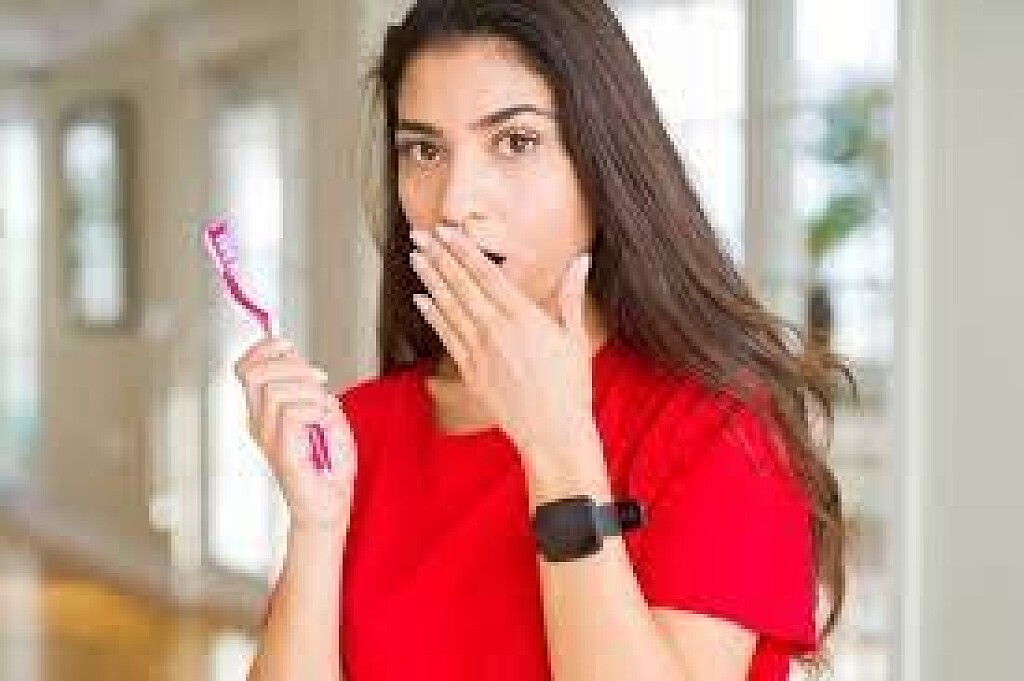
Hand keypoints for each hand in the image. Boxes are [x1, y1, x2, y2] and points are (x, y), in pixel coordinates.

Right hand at [234, 337, 356, 530]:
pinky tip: (325, 424)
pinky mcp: (283, 453)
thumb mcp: (322, 410)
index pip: (246, 367)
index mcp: (263, 411)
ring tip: (326, 410)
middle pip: (256, 373)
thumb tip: (296, 359)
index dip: (264, 348)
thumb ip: (306, 385)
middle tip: (319, 380)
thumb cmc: (327, 464)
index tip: (288, 345)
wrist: (329, 504)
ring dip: (312, 392)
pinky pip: (294, 414)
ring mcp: (269, 439)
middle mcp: (259, 424)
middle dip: (293, 366)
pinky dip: (317, 411)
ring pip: (278, 391)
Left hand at [409, 225, 600, 471]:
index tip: (448, 231)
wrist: (552, 432)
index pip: (487, 275)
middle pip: (462, 286)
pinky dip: (432, 316)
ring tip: (416, 258)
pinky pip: (447, 337)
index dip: (464, 250)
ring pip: (449, 308)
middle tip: (421, 235)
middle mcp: (497, 331)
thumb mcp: (576, 337)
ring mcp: (480, 352)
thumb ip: (572, 296)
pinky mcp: (470, 372)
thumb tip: (581, 262)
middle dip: (440, 257)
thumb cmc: (569, 388)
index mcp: (524, 317)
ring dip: (430, 280)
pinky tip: (420, 299)